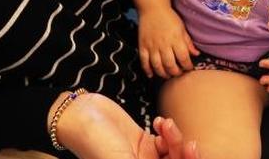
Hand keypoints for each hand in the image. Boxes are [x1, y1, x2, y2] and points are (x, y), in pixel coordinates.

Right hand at [56, 93, 199, 158]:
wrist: (79, 114)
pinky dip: (167, 132)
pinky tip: (158, 123)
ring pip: (173, 155)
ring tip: (165, 125)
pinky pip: (165, 141)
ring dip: (174, 140)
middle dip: (184, 157)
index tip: (189, 152)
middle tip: (189, 144)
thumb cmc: (93, 141)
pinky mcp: (143, 142)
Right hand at [137, 7, 199, 78]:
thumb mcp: (182, 28)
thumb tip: (196, 54)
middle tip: (178, 73)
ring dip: (163, 74)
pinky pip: (144, 61)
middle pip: (170, 65)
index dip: (187, 66)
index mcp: (175, 39)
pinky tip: (152, 74)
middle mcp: (163, 44)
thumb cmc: (169, 17)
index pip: (183, 58)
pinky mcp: (143, 46)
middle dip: (176, 72)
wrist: (152, 8)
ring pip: (157, 65)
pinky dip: (147, 70)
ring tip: (168, 74)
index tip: (189, 68)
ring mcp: (152, 46)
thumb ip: (188, 42)